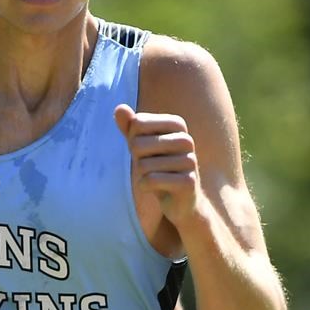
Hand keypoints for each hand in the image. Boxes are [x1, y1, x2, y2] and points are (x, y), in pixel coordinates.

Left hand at [116, 103, 204, 228]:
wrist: (181, 201)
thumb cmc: (159, 168)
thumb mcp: (141, 146)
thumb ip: (130, 127)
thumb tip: (119, 108)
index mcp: (178, 124)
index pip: (137, 123)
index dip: (133, 140)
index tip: (146, 151)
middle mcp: (187, 140)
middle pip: (137, 144)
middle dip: (137, 160)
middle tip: (150, 168)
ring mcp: (190, 161)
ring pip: (143, 165)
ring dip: (142, 175)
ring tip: (156, 179)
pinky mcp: (188, 182)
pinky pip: (151, 180)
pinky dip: (145, 186)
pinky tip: (156, 189)